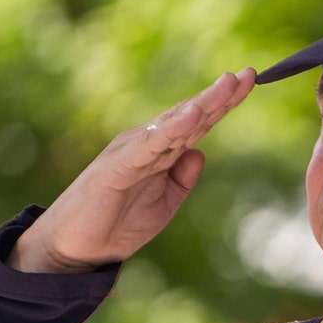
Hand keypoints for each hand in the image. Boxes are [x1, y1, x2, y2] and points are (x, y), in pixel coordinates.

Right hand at [7, 67, 255, 272]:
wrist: (73, 248)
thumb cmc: (115, 223)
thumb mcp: (163, 204)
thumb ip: (182, 179)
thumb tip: (201, 153)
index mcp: (159, 152)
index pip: (196, 123)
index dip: (223, 103)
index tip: (248, 82)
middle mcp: (146, 144)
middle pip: (189, 115)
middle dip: (219, 96)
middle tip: (248, 74)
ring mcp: (131, 152)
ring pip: (172, 124)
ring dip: (201, 104)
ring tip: (226, 85)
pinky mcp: (116, 167)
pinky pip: (148, 146)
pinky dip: (170, 129)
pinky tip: (192, 115)